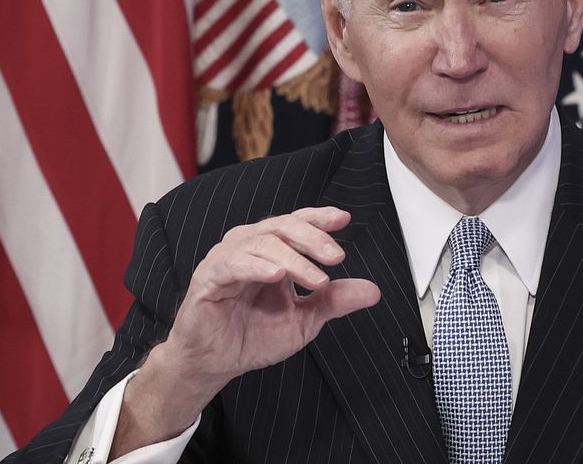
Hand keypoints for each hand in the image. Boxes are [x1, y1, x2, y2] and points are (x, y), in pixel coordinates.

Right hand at [162, 206, 380, 382]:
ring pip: (262, 242)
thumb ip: (333, 301)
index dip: (319, 219)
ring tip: (316, 277)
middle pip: (282, 226)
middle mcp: (248, 246)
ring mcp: (227, 258)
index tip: (344, 220)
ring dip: (293, 258)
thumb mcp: (303, 320)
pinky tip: (277, 275)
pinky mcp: (209, 277)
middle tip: (336, 256)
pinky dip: (257, 266)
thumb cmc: (252, 335)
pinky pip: (233, 263)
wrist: (215, 362)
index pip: (296, 224)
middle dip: (312, 238)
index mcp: (271, 251)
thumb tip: (372, 290)